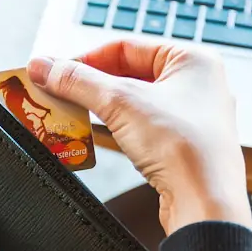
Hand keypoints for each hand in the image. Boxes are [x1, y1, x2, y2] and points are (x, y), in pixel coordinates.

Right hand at [27, 40, 251, 234]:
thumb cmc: (187, 150)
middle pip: (129, 74)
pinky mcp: (182, 147)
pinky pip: (142, 128)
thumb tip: (46, 67)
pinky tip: (101, 137)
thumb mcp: (120, 103)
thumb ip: (77, 81)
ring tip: (73, 114)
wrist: (205, 203)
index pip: (126, 47)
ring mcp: (191, 118)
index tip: (55, 71)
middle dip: (91, 86)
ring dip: (102, 108)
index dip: (86, 58)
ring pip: (135, 103)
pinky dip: (118, 129)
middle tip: (59, 93)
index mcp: (192, 60)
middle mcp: (196, 85)